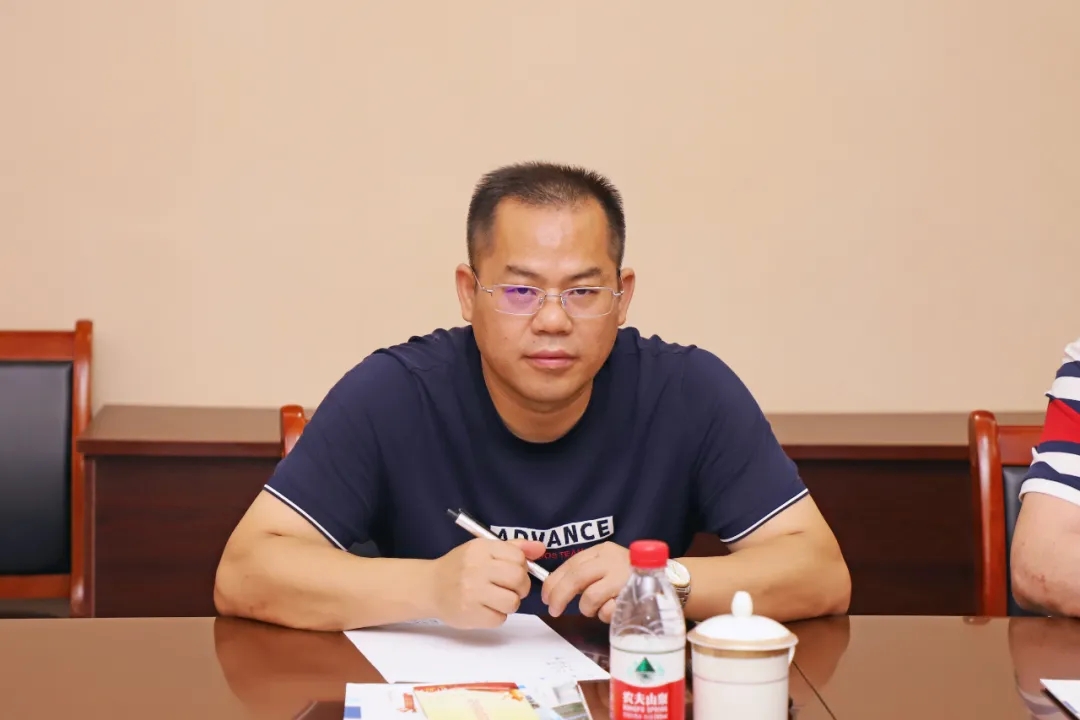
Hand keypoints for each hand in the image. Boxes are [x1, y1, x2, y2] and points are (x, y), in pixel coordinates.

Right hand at [429, 538, 545, 628]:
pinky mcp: (469, 613)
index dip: (521, 567)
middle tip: (511, 589)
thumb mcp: (483, 550)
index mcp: (481, 549)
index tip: (513, 571)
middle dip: (521, 587)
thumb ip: (513, 548)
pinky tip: (485, 609)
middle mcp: (476, 568)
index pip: (518, 557)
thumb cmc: (460, 567)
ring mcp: (472, 592)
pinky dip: (497, 616)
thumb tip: (540, 548)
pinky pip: (499, 618)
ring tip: (497, 599)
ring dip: (510, 603)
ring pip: (512, 601)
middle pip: (518, 579)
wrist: (429, 587)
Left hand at [541, 542, 629, 622]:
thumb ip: (586, 575)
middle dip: (560, 596)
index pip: (570, 564)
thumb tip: (555, 591)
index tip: (545, 596)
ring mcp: (623, 576)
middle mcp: (611, 559)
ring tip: (596, 610)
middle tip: (554, 610)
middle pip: (576, 578)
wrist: (669, 582)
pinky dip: (606, 614)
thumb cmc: (632, 578)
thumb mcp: (608, 567)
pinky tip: (614, 610)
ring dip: (587, 609)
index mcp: (602, 551)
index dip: (553, 581)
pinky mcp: (632, 594)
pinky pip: (608, 610)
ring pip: (590, 597)